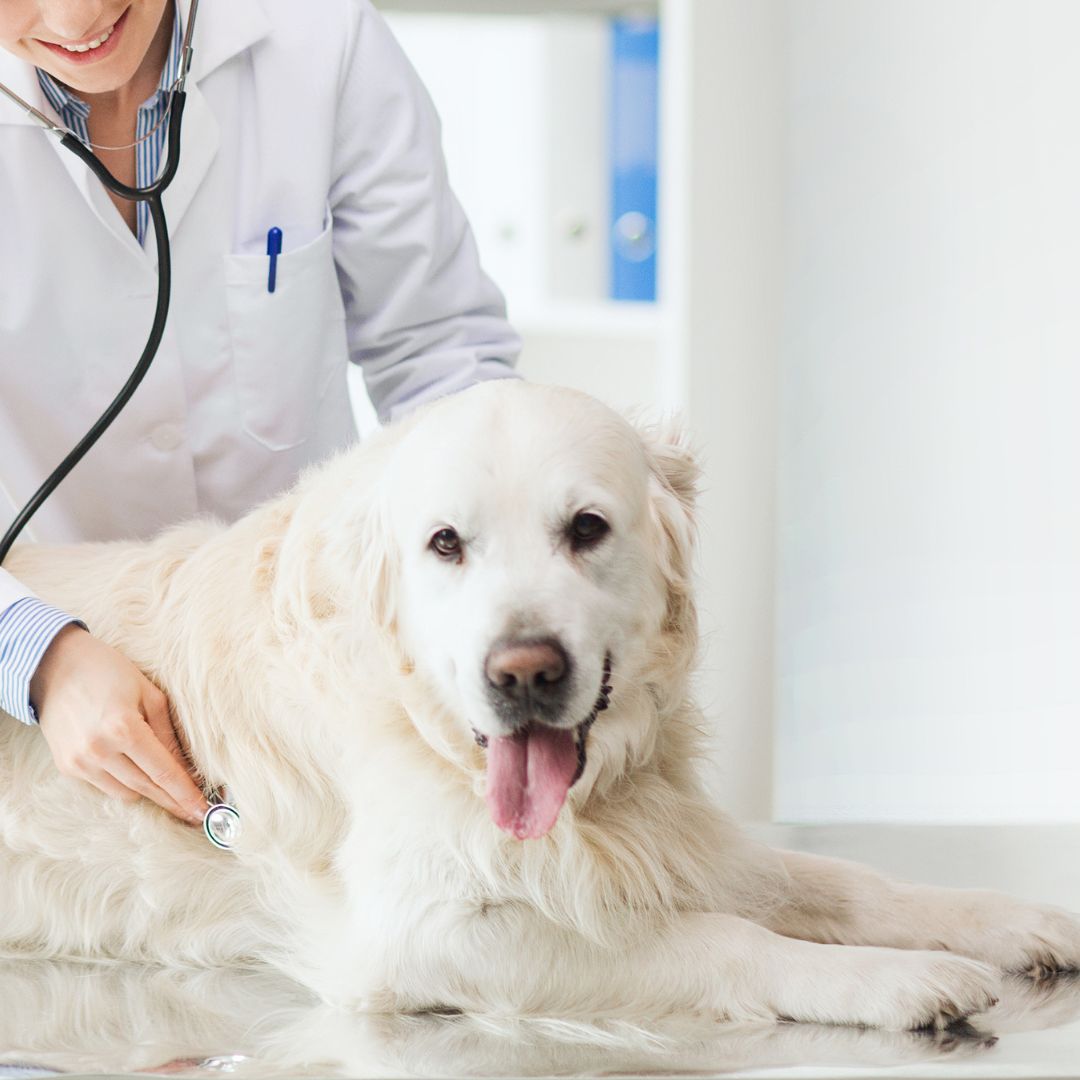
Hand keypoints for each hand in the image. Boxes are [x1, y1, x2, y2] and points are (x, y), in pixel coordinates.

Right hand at [29, 625, 208, 824]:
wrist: (54, 667)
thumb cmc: (109, 672)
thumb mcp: (149, 694)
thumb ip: (167, 734)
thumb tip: (186, 768)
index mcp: (123, 728)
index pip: (163, 772)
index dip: (185, 794)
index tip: (204, 811)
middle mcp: (98, 750)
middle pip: (146, 788)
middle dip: (173, 802)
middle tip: (196, 814)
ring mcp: (79, 762)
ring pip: (125, 793)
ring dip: (149, 792)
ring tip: (169, 790)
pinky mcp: (67, 767)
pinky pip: (104, 786)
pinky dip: (124, 783)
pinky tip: (137, 775)